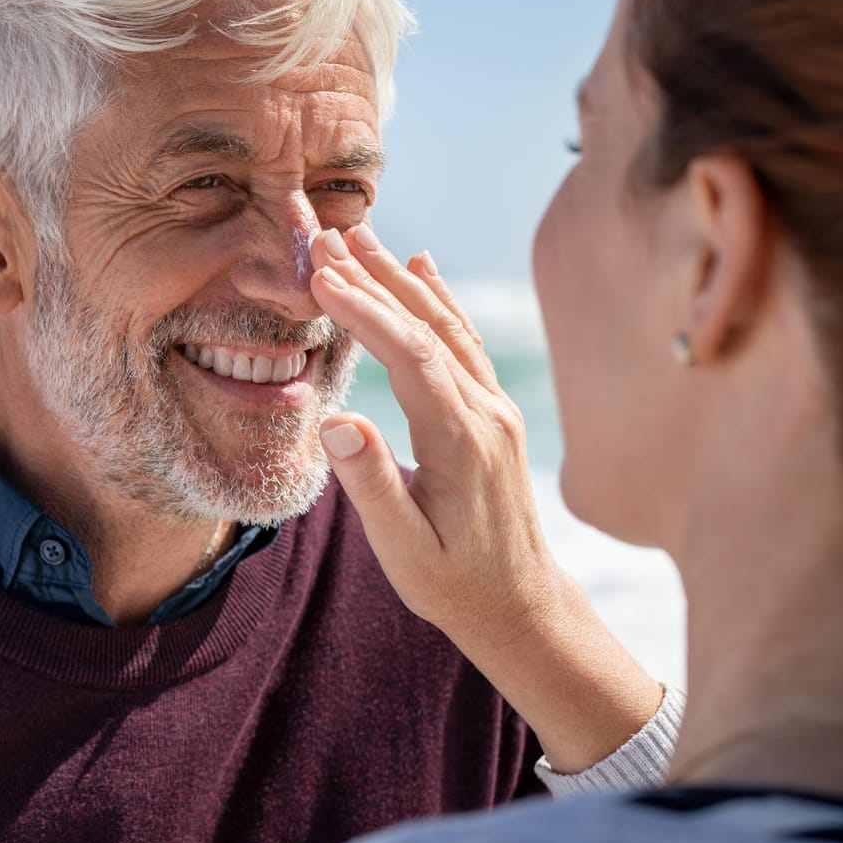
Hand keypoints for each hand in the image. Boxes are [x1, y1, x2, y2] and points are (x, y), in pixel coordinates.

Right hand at [306, 224, 550, 633]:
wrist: (520, 605)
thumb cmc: (453, 583)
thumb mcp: (403, 549)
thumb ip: (371, 485)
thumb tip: (338, 419)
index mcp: (461, 442)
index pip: (412, 357)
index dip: (367, 311)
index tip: (323, 276)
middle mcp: (487, 414)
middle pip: (429, 327)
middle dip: (376, 278)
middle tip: (327, 237)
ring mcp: (496, 409)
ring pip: (448, 326)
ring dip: (402, 279)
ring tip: (361, 236)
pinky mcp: (494, 413)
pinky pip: (464, 341)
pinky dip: (438, 298)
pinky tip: (420, 268)